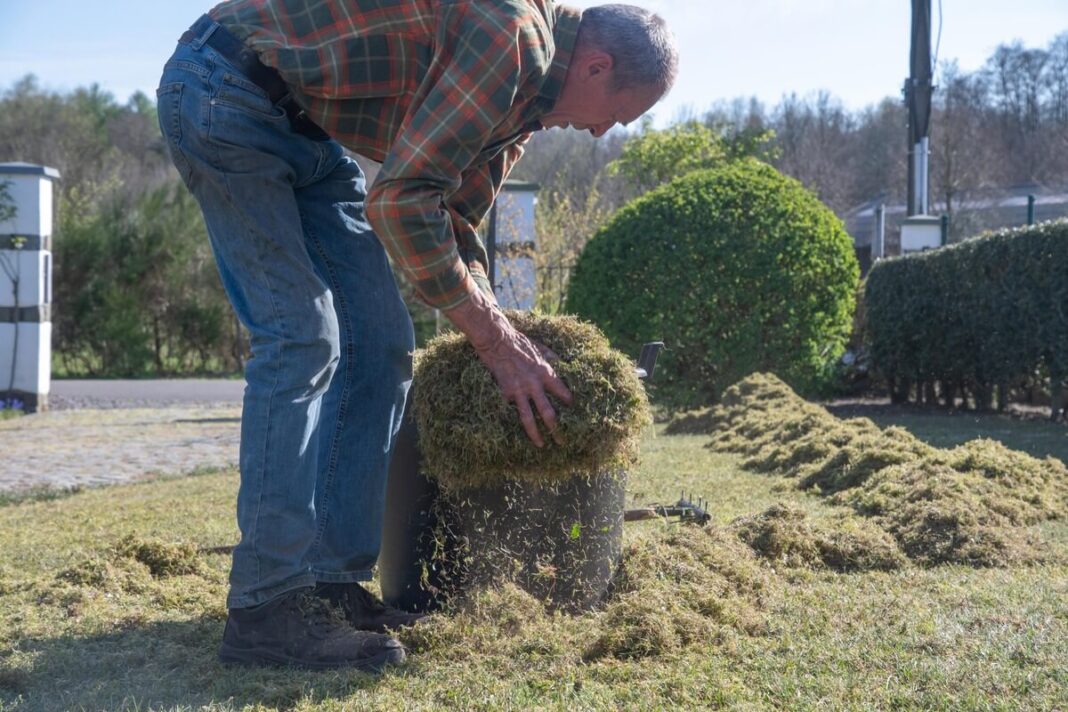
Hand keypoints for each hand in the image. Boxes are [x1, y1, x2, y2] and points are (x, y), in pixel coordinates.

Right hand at [443, 290, 572, 446]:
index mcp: (545, 372)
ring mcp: (518, 391)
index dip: (568, 402)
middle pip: (548, 412)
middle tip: (562, 440)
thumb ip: (552, 359)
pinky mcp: (504, 393)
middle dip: (556, 428)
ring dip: (536, 433)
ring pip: (528, 418)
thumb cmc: (520, 342)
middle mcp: (534, 385)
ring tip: (541, 445)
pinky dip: (514, 417)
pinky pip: (511, 408)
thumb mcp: (541, 347)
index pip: (562, 392)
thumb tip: (564, 366)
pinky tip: (515, 428)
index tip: (573, 410)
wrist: (496, 340)